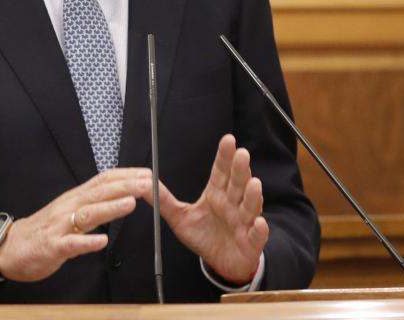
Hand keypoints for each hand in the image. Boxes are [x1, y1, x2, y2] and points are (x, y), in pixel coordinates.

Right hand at [0, 167, 150, 282]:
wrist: (11, 247)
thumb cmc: (44, 230)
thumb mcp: (70, 211)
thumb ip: (92, 204)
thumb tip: (118, 196)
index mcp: (74, 198)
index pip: (103, 181)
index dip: (125, 176)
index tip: (147, 174)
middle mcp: (68, 207)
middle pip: (99, 193)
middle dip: (125, 187)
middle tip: (147, 184)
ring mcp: (60, 226)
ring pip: (87, 215)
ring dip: (109, 208)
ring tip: (130, 204)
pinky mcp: (53, 246)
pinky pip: (71, 244)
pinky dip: (87, 243)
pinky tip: (102, 242)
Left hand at [155, 134, 266, 284]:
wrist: (221, 263)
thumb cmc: (204, 236)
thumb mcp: (180, 218)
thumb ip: (164, 201)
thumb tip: (144, 185)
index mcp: (217, 194)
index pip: (221, 172)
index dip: (224, 156)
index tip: (228, 140)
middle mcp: (233, 204)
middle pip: (238, 183)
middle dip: (240, 169)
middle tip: (241, 154)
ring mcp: (244, 222)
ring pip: (251, 206)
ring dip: (253, 195)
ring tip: (254, 183)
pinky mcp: (251, 242)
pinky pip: (257, 235)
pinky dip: (260, 229)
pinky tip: (259, 223)